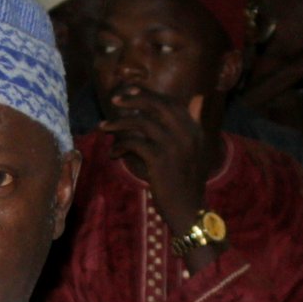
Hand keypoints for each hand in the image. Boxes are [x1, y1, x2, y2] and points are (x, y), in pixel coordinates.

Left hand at [103, 90, 219, 228]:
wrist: (189, 210)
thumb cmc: (188, 181)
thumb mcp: (196, 149)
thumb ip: (194, 122)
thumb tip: (198, 96)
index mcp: (195, 129)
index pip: (171, 102)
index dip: (150, 94)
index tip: (131, 91)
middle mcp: (187, 133)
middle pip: (157, 105)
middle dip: (133, 99)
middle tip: (115, 100)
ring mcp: (174, 146)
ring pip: (141, 122)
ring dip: (119, 123)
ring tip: (104, 127)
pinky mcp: (159, 159)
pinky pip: (134, 143)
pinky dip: (120, 145)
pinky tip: (113, 152)